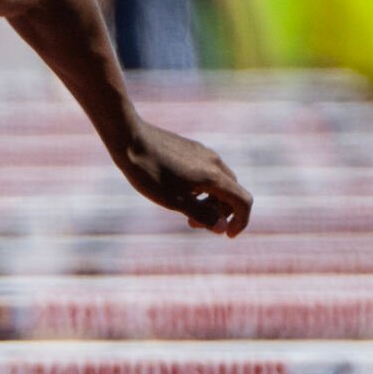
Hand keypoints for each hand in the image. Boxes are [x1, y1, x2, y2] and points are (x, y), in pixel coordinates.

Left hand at [113, 120, 252, 236]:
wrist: (129, 138)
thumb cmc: (149, 172)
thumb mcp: (174, 200)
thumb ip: (201, 214)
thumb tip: (222, 228)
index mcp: (213, 176)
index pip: (243, 201)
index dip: (241, 221)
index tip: (228, 235)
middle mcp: (214, 162)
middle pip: (232, 192)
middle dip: (220, 213)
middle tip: (193, 225)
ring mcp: (203, 153)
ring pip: (219, 181)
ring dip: (210, 201)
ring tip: (186, 212)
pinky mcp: (192, 148)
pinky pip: (207, 171)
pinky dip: (203, 188)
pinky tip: (180, 191)